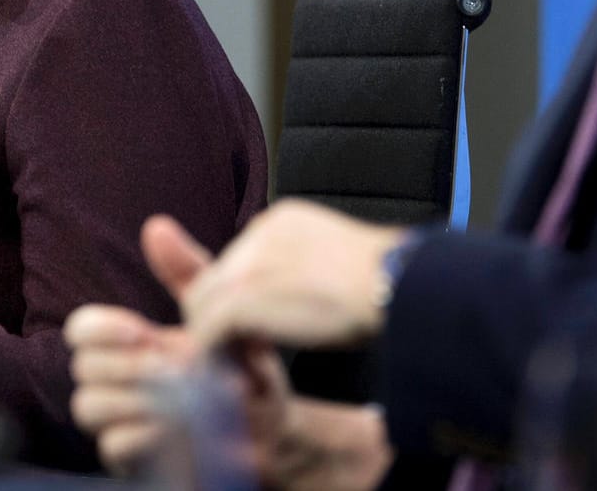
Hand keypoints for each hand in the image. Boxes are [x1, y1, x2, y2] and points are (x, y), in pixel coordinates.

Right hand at [66, 216, 291, 476]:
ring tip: (182, 397)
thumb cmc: (240, 366)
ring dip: (137, 399)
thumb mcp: (221, 315)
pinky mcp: (128, 460)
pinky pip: (113, 445)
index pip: (81, 330)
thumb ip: (186, 271)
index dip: (101, 328)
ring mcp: (118, 421)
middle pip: (83, 368)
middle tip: (175, 369)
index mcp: (127, 345)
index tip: (141, 329)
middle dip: (129, 366)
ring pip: (90, 406)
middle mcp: (114, 381)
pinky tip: (179, 426)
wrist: (268, 424)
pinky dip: (145, 433)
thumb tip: (156, 225)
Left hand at [180, 200, 405, 350]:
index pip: (240, 260)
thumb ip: (307, 268)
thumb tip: (305, 292)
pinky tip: (240, 375)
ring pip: (202, 304)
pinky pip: (208, 331)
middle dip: (222, 316)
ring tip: (241, 367)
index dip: (244, 297)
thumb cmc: (385, 281)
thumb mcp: (338, 260)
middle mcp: (256, 236)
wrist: (394, 282)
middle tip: (244, 351)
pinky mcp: (242, 298)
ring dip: (215, 338)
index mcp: (280, 222)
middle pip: (214, 279)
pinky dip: (217, 356)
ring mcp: (246, 267)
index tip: (260, 327)